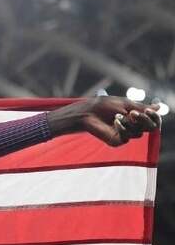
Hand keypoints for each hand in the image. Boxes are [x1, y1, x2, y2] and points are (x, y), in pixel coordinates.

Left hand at [46, 97, 161, 145]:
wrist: (86, 112)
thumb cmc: (103, 106)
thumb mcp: (125, 103)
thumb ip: (142, 107)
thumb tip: (159, 106)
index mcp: (135, 117)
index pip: (153, 120)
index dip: (155, 116)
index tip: (149, 110)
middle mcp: (132, 127)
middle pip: (150, 127)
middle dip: (144, 119)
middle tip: (133, 113)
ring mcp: (125, 134)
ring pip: (139, 133)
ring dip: (130, 122)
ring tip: (117, 116)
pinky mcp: (116, 141)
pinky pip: (127, 137)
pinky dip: (122, 128)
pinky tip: (115, 122)